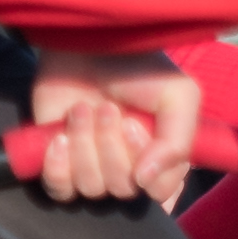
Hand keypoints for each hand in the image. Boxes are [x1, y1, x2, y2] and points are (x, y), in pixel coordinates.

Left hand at [29, 49, 200, 204]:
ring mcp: (93, 168)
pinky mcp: (60, 165)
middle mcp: (131, 168)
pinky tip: (60, 136)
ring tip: (83, 110)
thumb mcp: (179, 96)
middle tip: (108, 108)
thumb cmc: (138, 67)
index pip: (160, 193)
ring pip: (90, 188)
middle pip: (123, 190)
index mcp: (164, 157)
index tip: (135, 126)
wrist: (87, 44)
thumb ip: (178, 143)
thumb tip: (145, 181)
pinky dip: (58, 166)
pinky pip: (60, 191)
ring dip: (85, 145)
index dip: (147, 170)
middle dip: (112, 147)